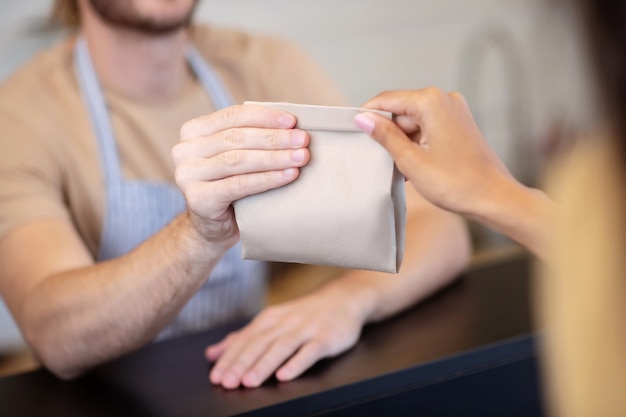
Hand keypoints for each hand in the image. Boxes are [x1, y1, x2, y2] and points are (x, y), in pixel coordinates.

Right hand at [172, 105, 309, 248]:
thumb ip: (251, 137)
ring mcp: (187, 175)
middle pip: (237, 138)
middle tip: (303, 140)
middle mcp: (184, 150)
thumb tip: (292, 123)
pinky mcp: (198, 198)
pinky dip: (267, 179)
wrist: (213, 229)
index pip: (233, 116)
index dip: (265, 116)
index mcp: (193, 131)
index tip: (293, 121)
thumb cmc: (231, 188)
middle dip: (274, 138)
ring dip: (274, 157)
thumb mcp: (236, 156)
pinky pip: (239, 185)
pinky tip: (288, 175)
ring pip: (238, 160)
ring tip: (300, 157)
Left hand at [205, 288, 365, 388]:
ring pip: (282, 347)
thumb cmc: (305, 313)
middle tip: (226, 382)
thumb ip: (243, 338)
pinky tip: (284, 376)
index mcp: (270, 318)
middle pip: (260, 344)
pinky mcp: (326, 338)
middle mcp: (286, 322)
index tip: (216, 376)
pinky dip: (296, 363)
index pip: (245, 339)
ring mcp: (306, 329)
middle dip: (241, 364)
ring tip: (249, 382)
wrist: (344, 298)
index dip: (229, 358)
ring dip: (264, 365)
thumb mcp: (273, 320)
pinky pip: (310, 351)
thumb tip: (212, 354)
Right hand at [353, 88, 513, 217]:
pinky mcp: (459, 125)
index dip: (368, 115)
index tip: (352, 129)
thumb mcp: (411, 160)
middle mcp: (445, 99)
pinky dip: (417, 145)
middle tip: (380, 159)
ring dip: (403, 143)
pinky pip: (428, 129)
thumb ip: (384, 136)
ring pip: (414, 122)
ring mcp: (454, 112)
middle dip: (389, 134)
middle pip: (401, 111)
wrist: (494, 198)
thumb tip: (363, 118)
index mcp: (431, 101)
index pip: (387, 99)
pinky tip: (414, 167)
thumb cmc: (456, 182)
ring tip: (401, 169)